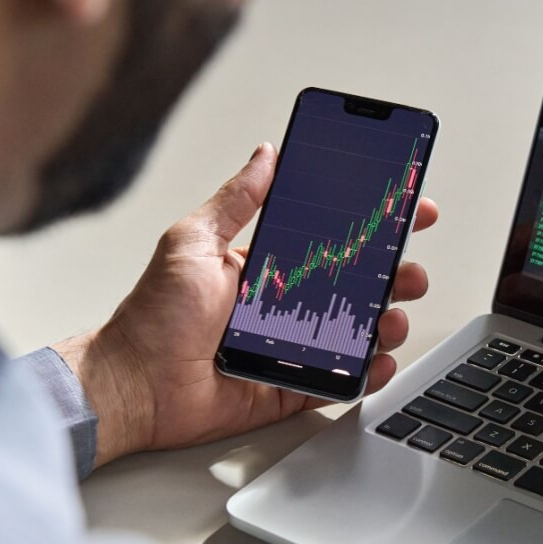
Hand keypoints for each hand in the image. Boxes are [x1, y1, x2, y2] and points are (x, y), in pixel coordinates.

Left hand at [56, 143, 438, 466]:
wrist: (134, 384)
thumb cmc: (153, 316)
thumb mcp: (193, 241)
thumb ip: (235, 200)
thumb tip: (265, 155)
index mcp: (267, 266)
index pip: (331, 241)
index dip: (372, 227)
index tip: (406, 211)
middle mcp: (284, 305)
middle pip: (357, 287)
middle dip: (395, 276)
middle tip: (408, 271)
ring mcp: (292, 348)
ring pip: (357, 332)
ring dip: (387, 322)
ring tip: (392, 317)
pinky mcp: (291, 388)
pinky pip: (340, 380)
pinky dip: (367, 372)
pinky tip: (378, 359)